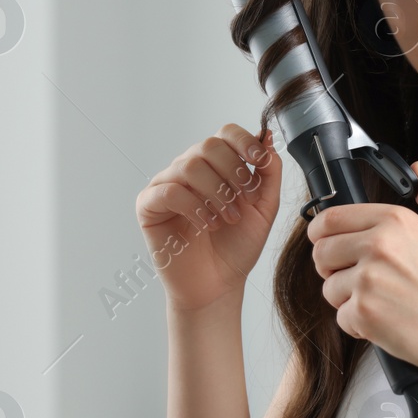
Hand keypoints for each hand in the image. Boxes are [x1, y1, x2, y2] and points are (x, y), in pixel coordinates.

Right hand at [136, 123, 281, 312]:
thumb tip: (267, 137)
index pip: (226, 133)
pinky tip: (208, 225)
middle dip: (234, 172)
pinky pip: (168, 191)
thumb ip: (269, 173)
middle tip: (245, 201)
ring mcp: (166, 185)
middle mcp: (189, 168)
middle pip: (208, 146)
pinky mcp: (149, 205)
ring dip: (216, 192)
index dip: (244, 141)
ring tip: (228, 218)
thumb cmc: (237, 246)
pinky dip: (194, 206)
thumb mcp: (264, 208)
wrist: (218, 284)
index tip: (260, 161)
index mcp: (216, 164)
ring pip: (189, 166)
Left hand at [306, 161, 417, 377]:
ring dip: (347, 300)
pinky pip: (341, 317)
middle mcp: (378, 245)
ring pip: (329, 288)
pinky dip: (359, 325)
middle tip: (358, 280)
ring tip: (382, 303)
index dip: (321, 233)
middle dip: (332, 269)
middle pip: (322, 252)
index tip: (324, 243)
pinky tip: (385, 322)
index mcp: (394, 221)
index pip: (331, 218)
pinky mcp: (363, 312)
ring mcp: (368, 279)